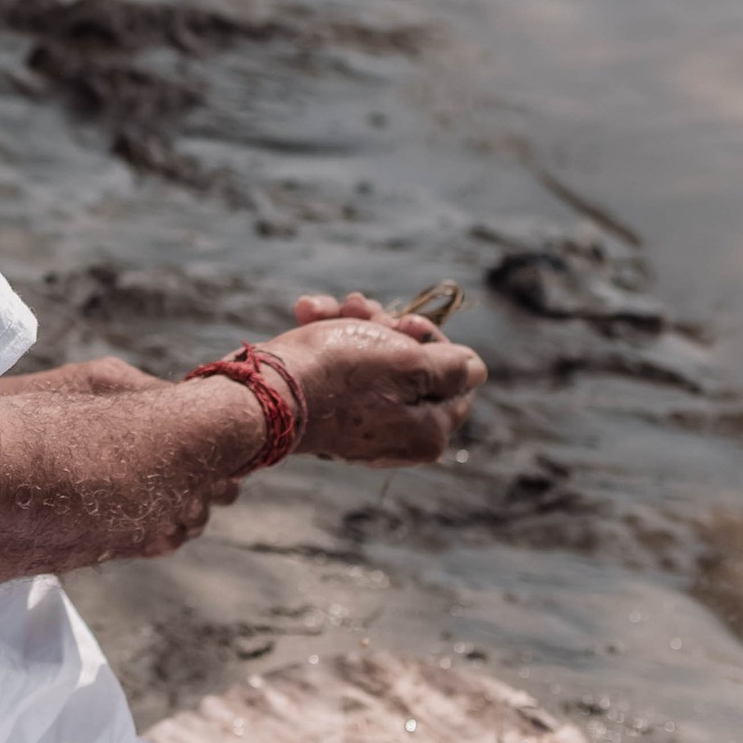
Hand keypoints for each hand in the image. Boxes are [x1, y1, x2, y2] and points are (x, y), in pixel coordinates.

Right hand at [272, 295, 484, 465]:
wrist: (265, 392)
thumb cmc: (342, 374)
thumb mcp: (411, 364)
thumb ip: (452, 367)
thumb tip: (476, 370)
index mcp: (429, 431)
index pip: (457, 379)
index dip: (432, 340)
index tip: (405, 324)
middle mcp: (398, 435)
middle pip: (411, 364)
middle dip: (385, 326)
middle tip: (365, 310)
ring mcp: (361, 425)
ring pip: (371, 357)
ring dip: (352, 323)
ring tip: (327, 307)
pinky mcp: (327, 413)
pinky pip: (339, 369)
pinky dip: (326, 336)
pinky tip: (307, 314)